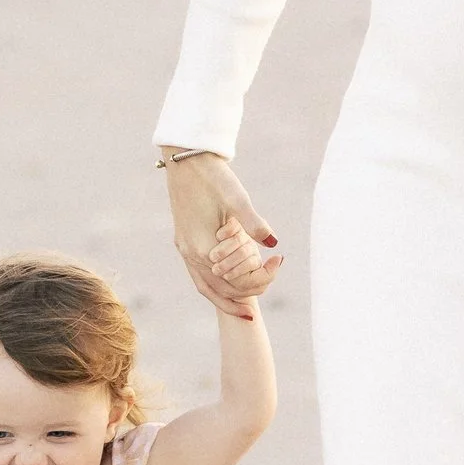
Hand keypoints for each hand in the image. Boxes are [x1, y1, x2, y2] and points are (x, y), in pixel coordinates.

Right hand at [162, 155, 283, 313]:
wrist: (186, 158)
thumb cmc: (213, 177)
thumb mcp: (237, 198)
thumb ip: (254, 224)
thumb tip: (274, 244)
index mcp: (203, 246)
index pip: (237, 280)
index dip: (262, 276)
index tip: (280, 259)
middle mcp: (190, 254)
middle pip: (223, 289)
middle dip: (249, 290)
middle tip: (272, 278)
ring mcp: (184, 249)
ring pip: (207, 288)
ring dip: (229, 297)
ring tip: (248, 306)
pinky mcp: (183, 242)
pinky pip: (199, 276)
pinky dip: (215, 285)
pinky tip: (229, 280)